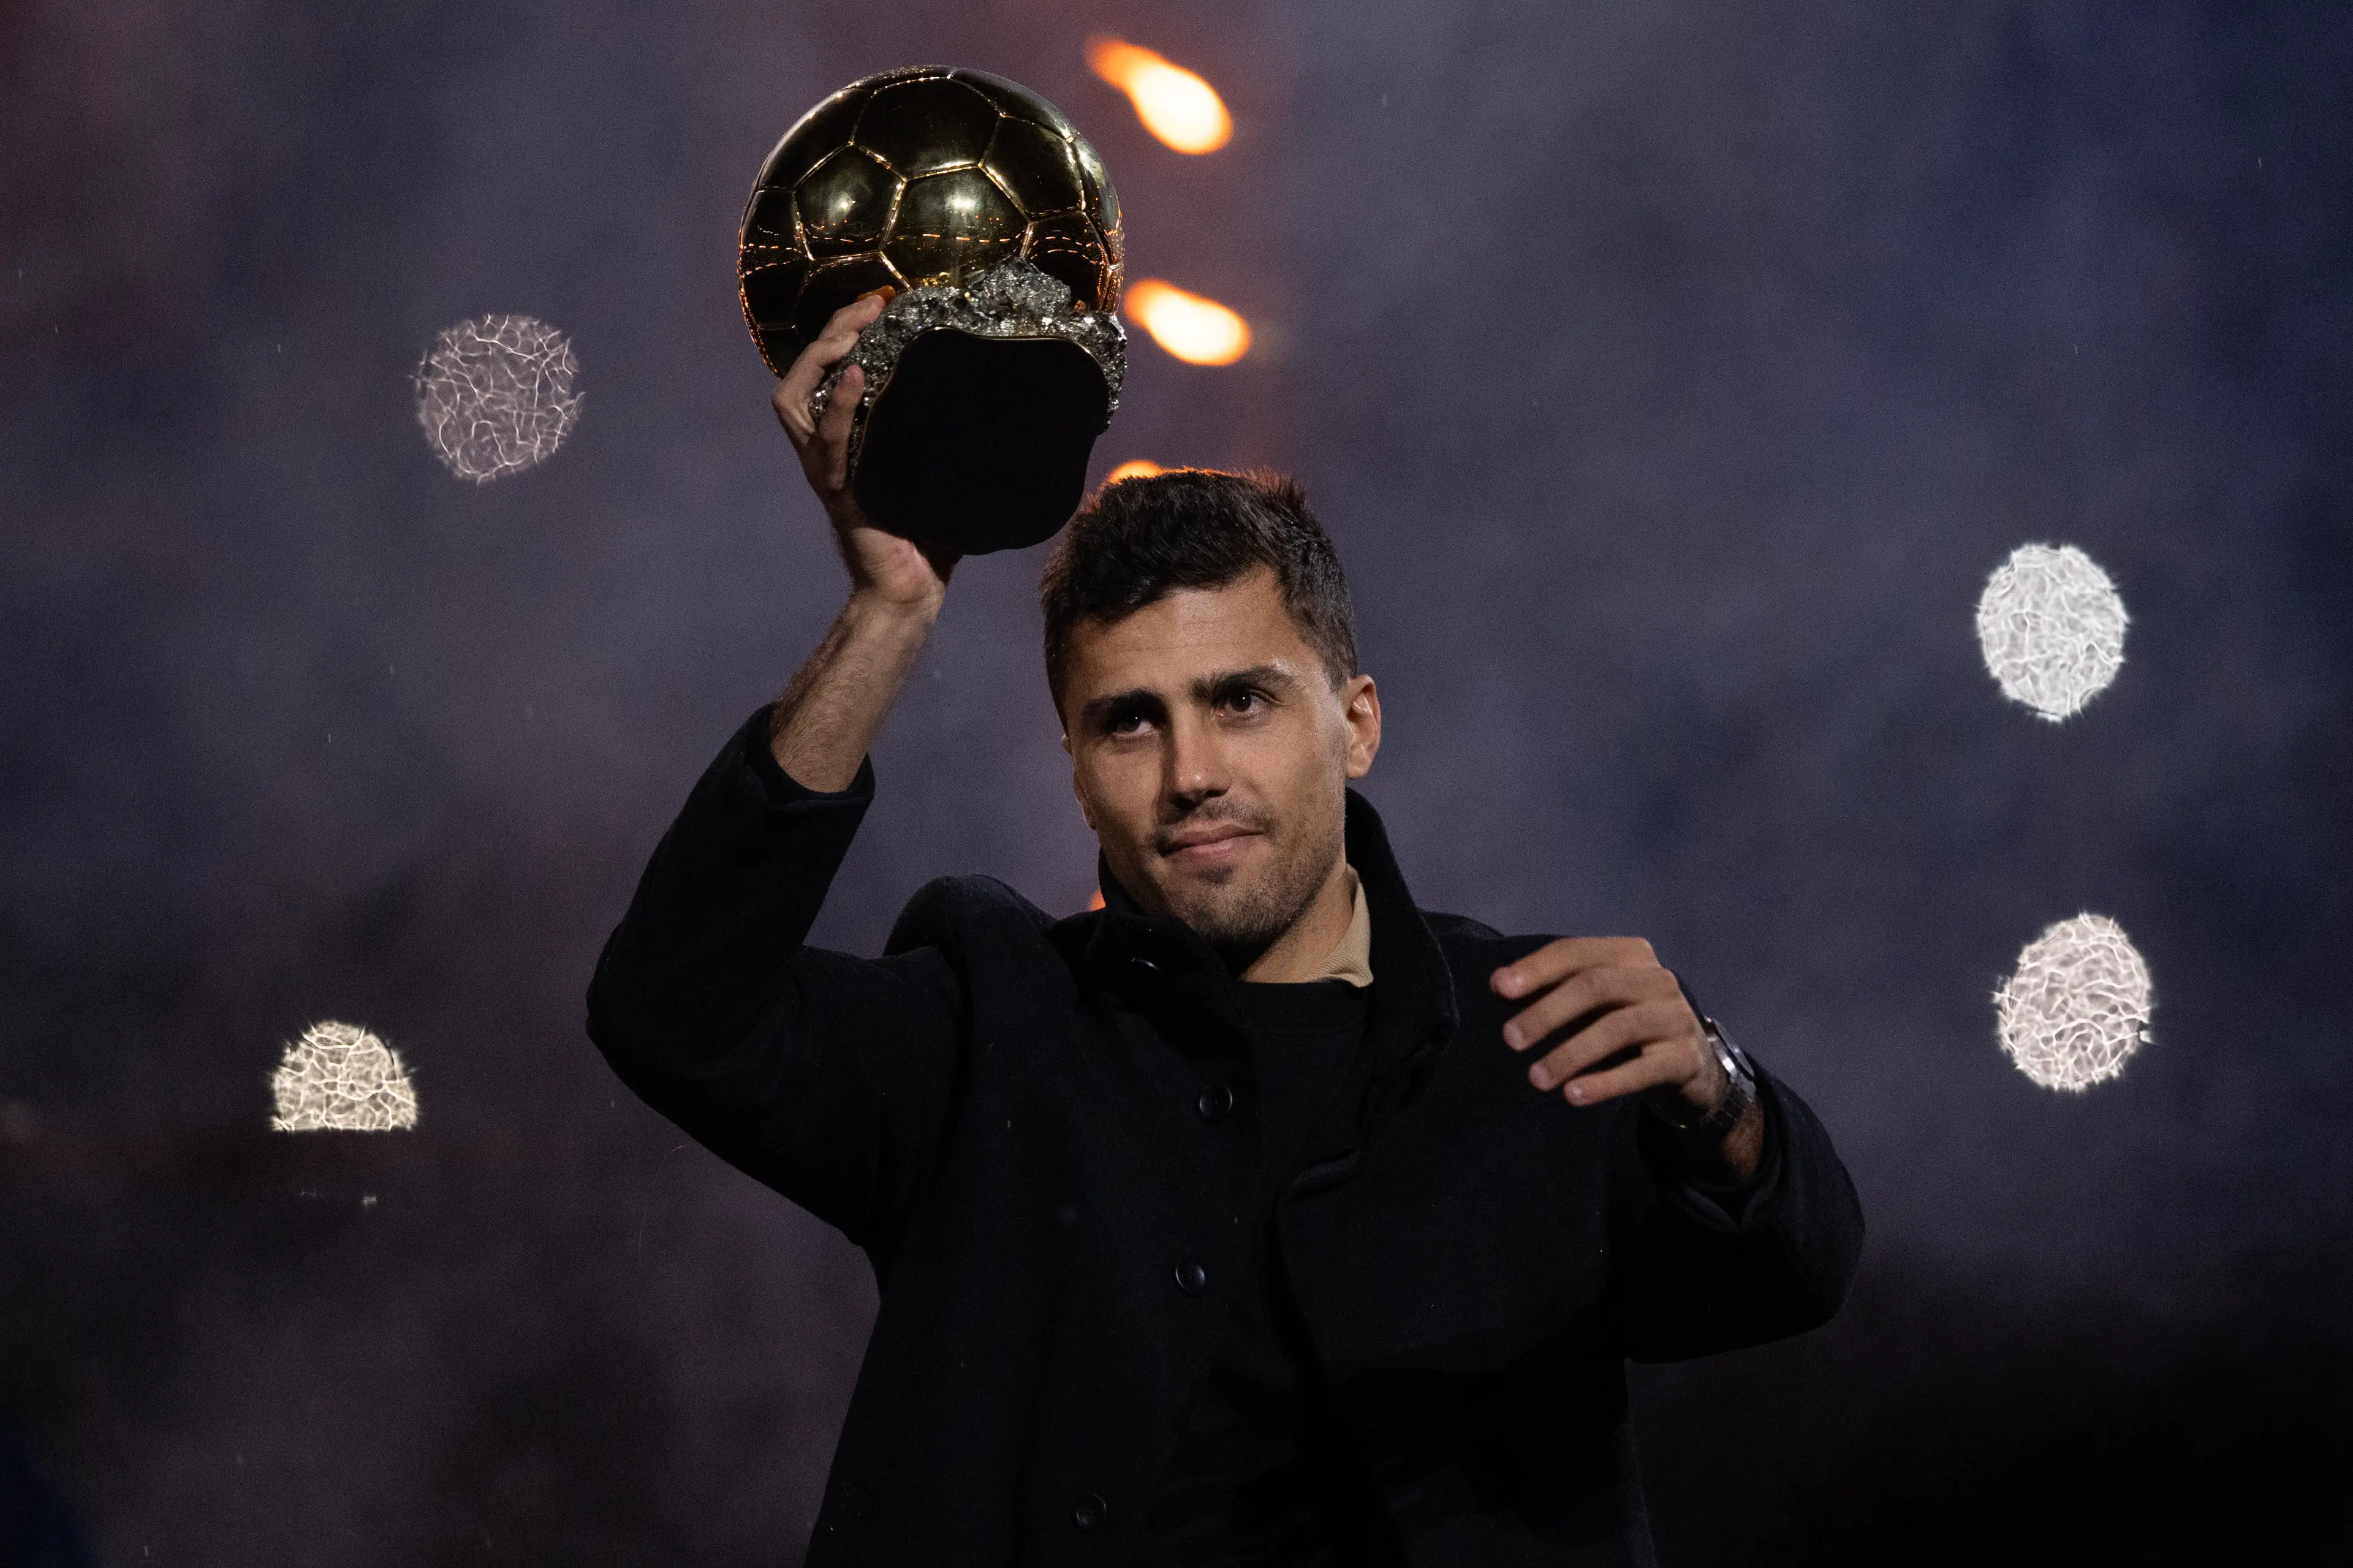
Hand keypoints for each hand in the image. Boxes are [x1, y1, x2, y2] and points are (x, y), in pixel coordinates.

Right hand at [772, 292, 958, 608]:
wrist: (913, 589)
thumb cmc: (929, 530)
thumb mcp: (938, 465)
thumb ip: (949, 429)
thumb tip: (1001, 388)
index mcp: (846, 435)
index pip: (825, 368)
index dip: (843, 328)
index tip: (881, 300)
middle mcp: (826, 448)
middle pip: (800, 373)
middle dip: (830, 330)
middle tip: (868, 303)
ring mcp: (826, 468)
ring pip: (794, 400)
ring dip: (821, 358)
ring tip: (852, 331)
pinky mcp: (837, 492)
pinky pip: (828, 445)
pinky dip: (839, 409)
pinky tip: (855, 378)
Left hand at [1492, 938, 1724, 1115]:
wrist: (1692, 1064)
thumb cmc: (1629, 1024)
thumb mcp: (1600, 1000)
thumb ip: (1558, 988)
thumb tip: (1499, 985)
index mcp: (1630, 954)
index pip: (1576, 952)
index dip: (1537, 968)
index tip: (1499, 988)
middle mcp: (1656, 978)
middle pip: (1595, 986)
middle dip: (1548, 1011)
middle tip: (1511, 1039)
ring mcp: (1675, 1017)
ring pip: (1616, 1028)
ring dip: (1570, 1053)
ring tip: (1536, 1077)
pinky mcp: (1685, 1057)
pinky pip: (1642, 1070)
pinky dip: (1605, 1083)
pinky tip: (1573, 1095)